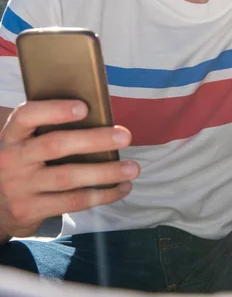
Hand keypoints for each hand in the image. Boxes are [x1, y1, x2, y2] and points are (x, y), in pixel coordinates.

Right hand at [0, 100, 138, 238]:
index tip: (85, 108)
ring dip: (105, 172)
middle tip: (124, 136)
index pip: (27, 116)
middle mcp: (12, 159)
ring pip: (69, 177)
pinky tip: (120, 188)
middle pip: (56, 145)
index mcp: (11, 135)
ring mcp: (20, 187)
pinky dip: (102, 195)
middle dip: (94, 140)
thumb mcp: (24, 142)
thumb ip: (46, 130)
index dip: (56, 110)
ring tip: (132, 168)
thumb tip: (98, 117)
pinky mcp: (31, 211)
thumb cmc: (23, 162)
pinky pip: (72, 202)